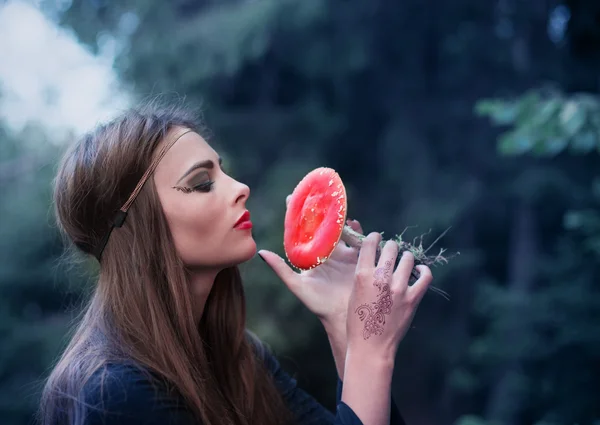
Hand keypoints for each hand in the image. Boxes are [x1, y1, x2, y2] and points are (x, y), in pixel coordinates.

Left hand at [258, 197, 362, 326]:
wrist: (344, 318)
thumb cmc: (319, 305)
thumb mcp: (298, 286)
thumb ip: (280, 269)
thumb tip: (261, 251)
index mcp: (313, 256)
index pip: (303, 231)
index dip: (297, 215)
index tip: (291, 197)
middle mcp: (328, 252)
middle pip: (324, 226)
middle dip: (321, 210)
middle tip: (317, 194)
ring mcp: (345, 254)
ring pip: (343, 230)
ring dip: (340, 217)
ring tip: (336, 206)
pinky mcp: (360, 258)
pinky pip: (360, 239)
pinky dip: (358, 230)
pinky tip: (354, 224)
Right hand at [346, 232, 432, 361]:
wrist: (371, 347)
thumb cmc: (357, 323)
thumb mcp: (353, 294)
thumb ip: (363, 275)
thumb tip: (373, 260)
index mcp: (362, 275)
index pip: (370, 242)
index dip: (375, 237)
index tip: (377, 239)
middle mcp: (381, 278)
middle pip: (391, 247)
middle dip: (390, 247)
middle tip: (390, 252)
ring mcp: (399, 288)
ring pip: (408, 258)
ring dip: (405, 258)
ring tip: (403, 262)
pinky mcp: (413, 298)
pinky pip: (425, 276)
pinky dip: (423, 270)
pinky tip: (419, 271)